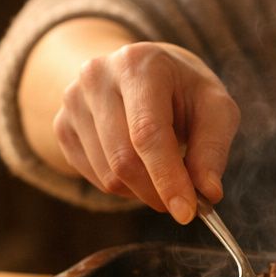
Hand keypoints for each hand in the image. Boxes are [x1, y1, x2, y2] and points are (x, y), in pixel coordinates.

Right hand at [53, 40, 239, 222]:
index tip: (186, 212)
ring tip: (163, 171)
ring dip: (142, 191)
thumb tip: (208, 192)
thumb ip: (213, 147)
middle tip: (184, 204)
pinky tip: (139, 164)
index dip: (167, 177)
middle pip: (123, 159)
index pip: (147, 132)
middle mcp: (97, 77)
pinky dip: (123, 186)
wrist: (140, 70)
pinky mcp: (61, 125)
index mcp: (138, 64)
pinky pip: (93, 177)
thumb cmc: (183, 90)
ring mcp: (73, 101)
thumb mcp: (214, 106)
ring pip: (108, 176)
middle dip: (158, 192)